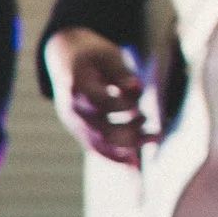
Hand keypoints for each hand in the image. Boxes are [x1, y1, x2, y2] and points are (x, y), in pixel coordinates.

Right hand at [45, 26, 146, 164]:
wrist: (63, 55)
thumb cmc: (91, 52)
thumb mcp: (107, 54)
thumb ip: (120, 71)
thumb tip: (135, 86)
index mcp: (77, 86)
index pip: (100, 102)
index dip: (122, 107)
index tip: (140, 109)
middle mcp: (72, 108)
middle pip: (100, 129)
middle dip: (130, 134)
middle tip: (154, 131)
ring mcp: (73, 121)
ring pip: (98, 143)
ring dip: (126, 148)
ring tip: (153, 141)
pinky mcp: (78, 128)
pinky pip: (93, 147)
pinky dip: (113, 156)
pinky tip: (133, 164)